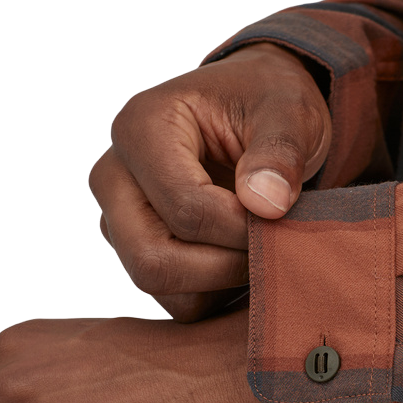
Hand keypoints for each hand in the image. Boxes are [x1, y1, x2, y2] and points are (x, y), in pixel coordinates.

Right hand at [89, 42, 331, 321]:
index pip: (185, 208)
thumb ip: (280, 151)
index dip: (242, 229)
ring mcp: (118, 219)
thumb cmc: (267, 103)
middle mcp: (114, 177)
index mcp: (141, 128)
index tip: (284, 220)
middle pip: (153, 260)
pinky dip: (216, 292)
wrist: (256, 114)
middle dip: (225, 266)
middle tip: (275, 247)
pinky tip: (244, 256)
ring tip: (263, 246)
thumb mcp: (288, 110)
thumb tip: (265, 204)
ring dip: (222, 282)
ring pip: (161, 286)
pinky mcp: (136, 249)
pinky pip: (174, 298)